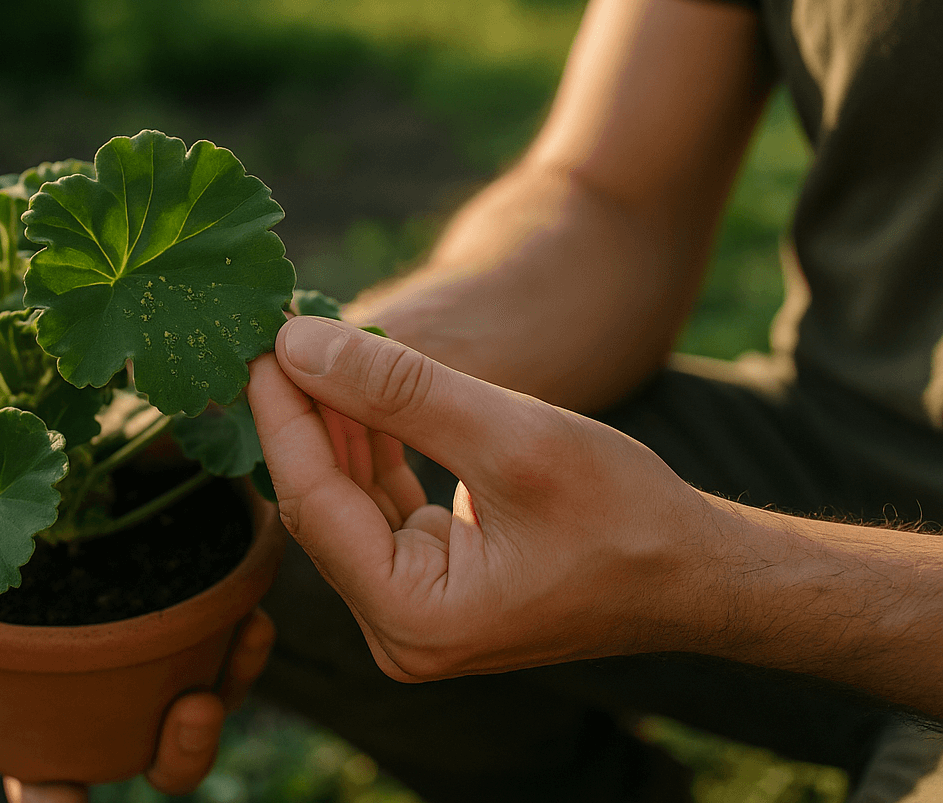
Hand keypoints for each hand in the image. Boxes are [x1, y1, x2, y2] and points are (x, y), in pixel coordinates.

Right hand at [0, 609, 275, 802]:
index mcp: (45, 712)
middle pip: (158, 761)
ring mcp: (167, 663)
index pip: (47, 776)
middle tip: (190, 713)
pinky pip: (238, 650)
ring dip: (220, 697)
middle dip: (180, 755)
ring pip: (207, 710)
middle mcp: (115, 700)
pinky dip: (246, 648)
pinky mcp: (208, 620)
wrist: (68, 461)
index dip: (51, 801)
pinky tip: (253, 622)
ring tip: (213, 673)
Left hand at [246, 315, 723, 681]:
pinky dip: (366, 446)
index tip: (262, 340)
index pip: (312, 500)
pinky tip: (353, 388)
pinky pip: (376, 506)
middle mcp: (399, 629)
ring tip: (311, 345)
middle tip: (279, 330)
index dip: (283, 414)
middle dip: (302, 413)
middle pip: (319, 502)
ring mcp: (412, 611)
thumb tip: (299, 343)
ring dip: (332, 423)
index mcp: (411, 616)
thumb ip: (397, 391)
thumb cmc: (624, 512)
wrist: (698, 569)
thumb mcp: (509, 435)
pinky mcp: (429, 583)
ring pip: (344, 500)